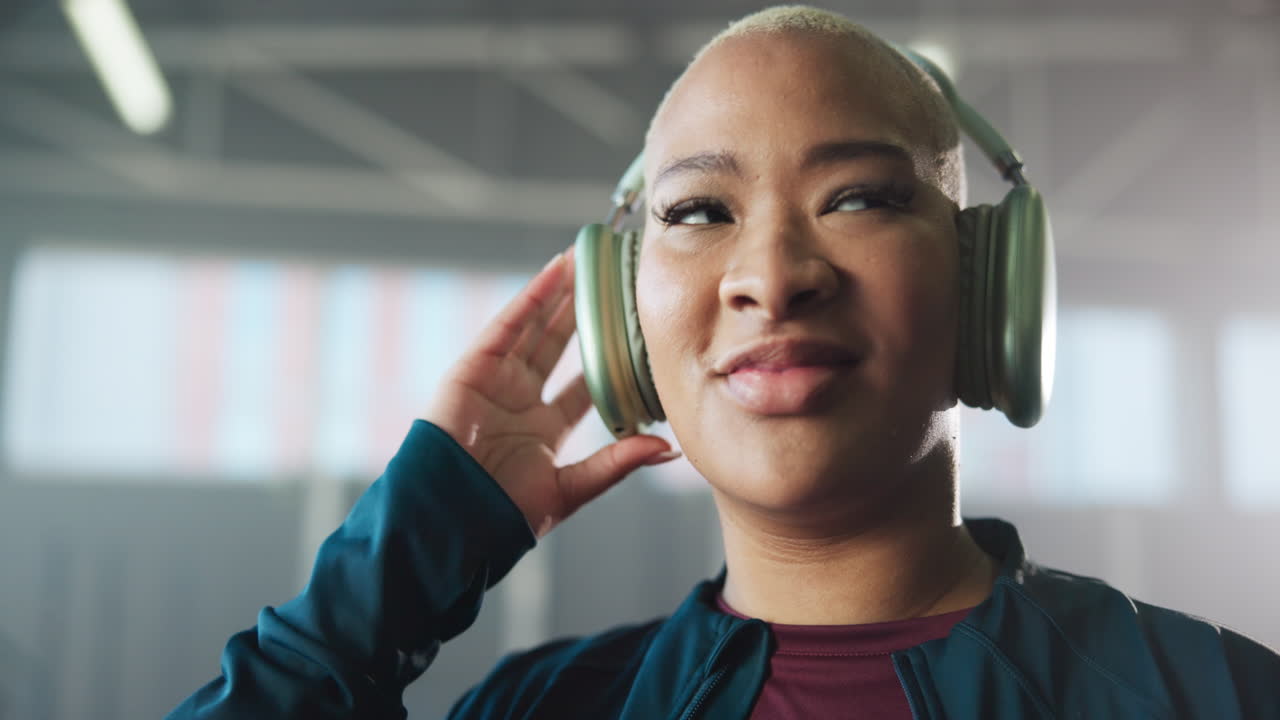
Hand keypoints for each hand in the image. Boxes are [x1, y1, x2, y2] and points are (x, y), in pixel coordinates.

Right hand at [423, 249, 679, 536]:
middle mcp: (522, 399)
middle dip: (587, 314)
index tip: (638, 332)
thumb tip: (668, 447)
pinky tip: (556, 272)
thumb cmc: (504, 516)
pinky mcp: (473, 368)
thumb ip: (617, 463)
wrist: (452, 520)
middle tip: (616, 282)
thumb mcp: (571, 489)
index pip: (587, 383)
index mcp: (546, 428)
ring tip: (588, 261)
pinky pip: (508, 325)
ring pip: (537, 327)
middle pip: (562, 345)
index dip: (610, 357)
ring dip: (562, 293)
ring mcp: (496, 381)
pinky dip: (532, 297)